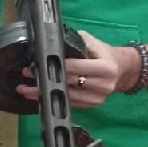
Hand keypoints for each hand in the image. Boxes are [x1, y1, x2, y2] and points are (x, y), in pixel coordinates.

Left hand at [16, 29, 136, 109]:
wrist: (121, 69)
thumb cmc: (104, 54)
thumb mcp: (93, 42)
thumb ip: (75, 42)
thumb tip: (53, 41)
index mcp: (106, 68)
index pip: (76, 67)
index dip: (56, 65)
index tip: (37, 65)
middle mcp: (103, 85)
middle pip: (70, 83)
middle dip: (46, 79)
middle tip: (27, 75)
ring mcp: (98, 97)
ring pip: (67, 97)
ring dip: (45, 93)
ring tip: (26, 90)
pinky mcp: (92, 105)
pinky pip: (71, 104)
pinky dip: (54, 100)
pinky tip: (39, 97)